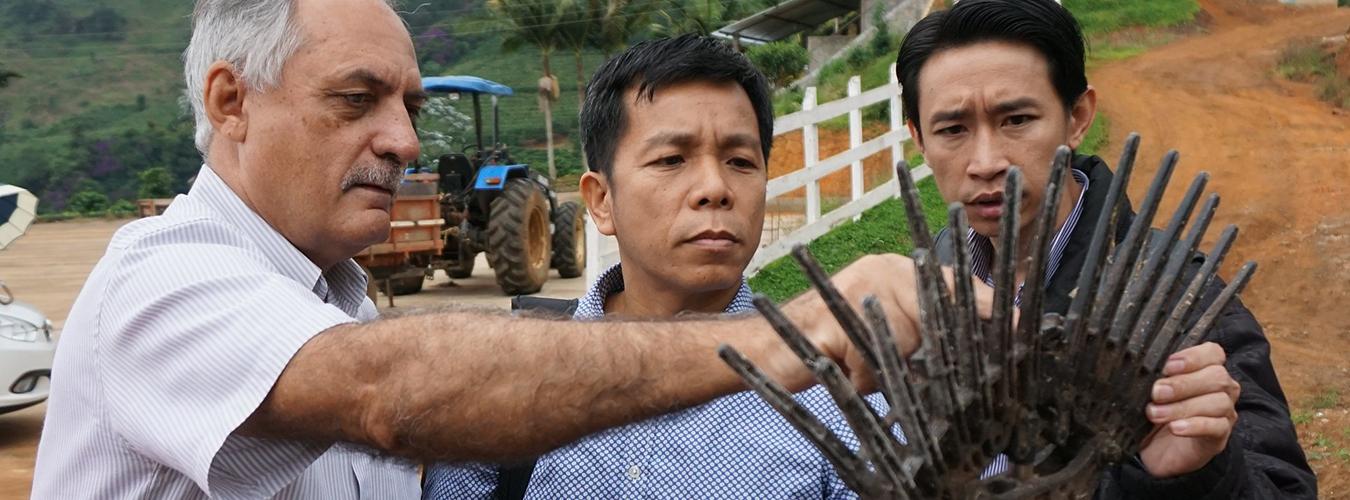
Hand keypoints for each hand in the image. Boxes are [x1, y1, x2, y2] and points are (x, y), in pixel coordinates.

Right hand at [774, 254, 996, 391]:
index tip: (1024, 322)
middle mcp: (880, 269)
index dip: (985, 302)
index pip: (952, 280)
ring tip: (863, 368)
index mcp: (896, 269)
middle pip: (935, 317)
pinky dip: (863, 379)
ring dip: (889, 370)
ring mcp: (855, 289)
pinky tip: (847, 373)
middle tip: (917, 370)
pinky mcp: (833, 319)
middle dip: (932, 351)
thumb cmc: (834, 348)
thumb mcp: (886, 337)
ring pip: (905, 343)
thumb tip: (982, 349)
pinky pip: (871, 362)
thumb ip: (925, 333)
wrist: (768, 348)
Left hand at [1138, 342, 1240, 476]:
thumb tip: (1143, 366)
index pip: (1213, 353)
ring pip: (1218, 402)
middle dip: (1183, 384)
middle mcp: (1221, 388)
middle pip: (1217, 377)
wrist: (1156, 449)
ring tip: (1155, 414)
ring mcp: (1224, 413)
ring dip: (1183, 407)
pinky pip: (1217, 427)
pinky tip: (1175, 428)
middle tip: (1156, 393)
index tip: (1167, 366)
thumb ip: (1155, 376)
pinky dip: (1195, 425)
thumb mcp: (1151, 391)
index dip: (1193, 357)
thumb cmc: (1156, 412)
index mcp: (1206, 370)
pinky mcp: (1220, 436)